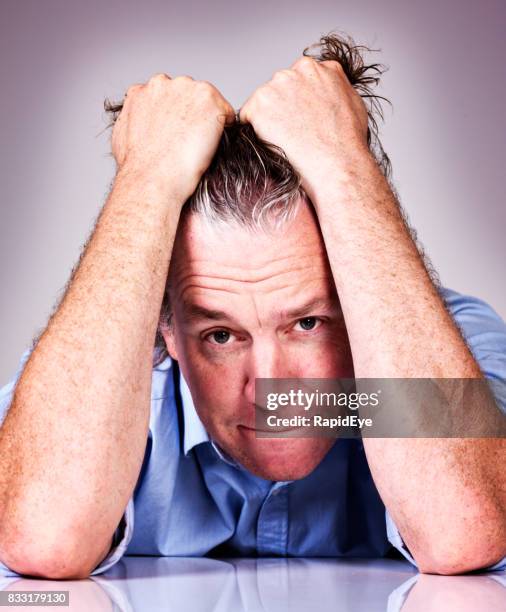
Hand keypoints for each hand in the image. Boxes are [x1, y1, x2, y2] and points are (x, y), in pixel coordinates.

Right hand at [112, 73, 234, 200]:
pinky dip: (224, 129)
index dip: (176, 117)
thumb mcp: (124, 136)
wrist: (152, 179)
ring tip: (198, 147)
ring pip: (208, 102)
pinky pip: (227, 114)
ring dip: (208, 121)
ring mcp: (187, 89)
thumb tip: (144, 125)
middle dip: (192, 115)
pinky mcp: (210, 101)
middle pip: (188, 95)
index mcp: (141, 91)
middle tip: (188, 143)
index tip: (178, 135)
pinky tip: (211, 147)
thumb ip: (136, 120)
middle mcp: (164, 83)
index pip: (167, 96)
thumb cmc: (137, 168)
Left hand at [239, 57, 370, 198]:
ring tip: (288, 141)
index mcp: (316, 68)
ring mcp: (275, 87)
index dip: (296, 102)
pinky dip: (255, 131)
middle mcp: (294, 71)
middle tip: (294, 133)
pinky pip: (246, 117)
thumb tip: (328, 85)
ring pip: (262, 103)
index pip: (295, 80)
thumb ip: (335, 85)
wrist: (336, 163)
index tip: (300, 119)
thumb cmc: (347, 141)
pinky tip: (273, 143)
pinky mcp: (259, 106)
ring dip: (268, 120)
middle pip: (277, 89)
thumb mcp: (352, 100)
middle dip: (281, 108)